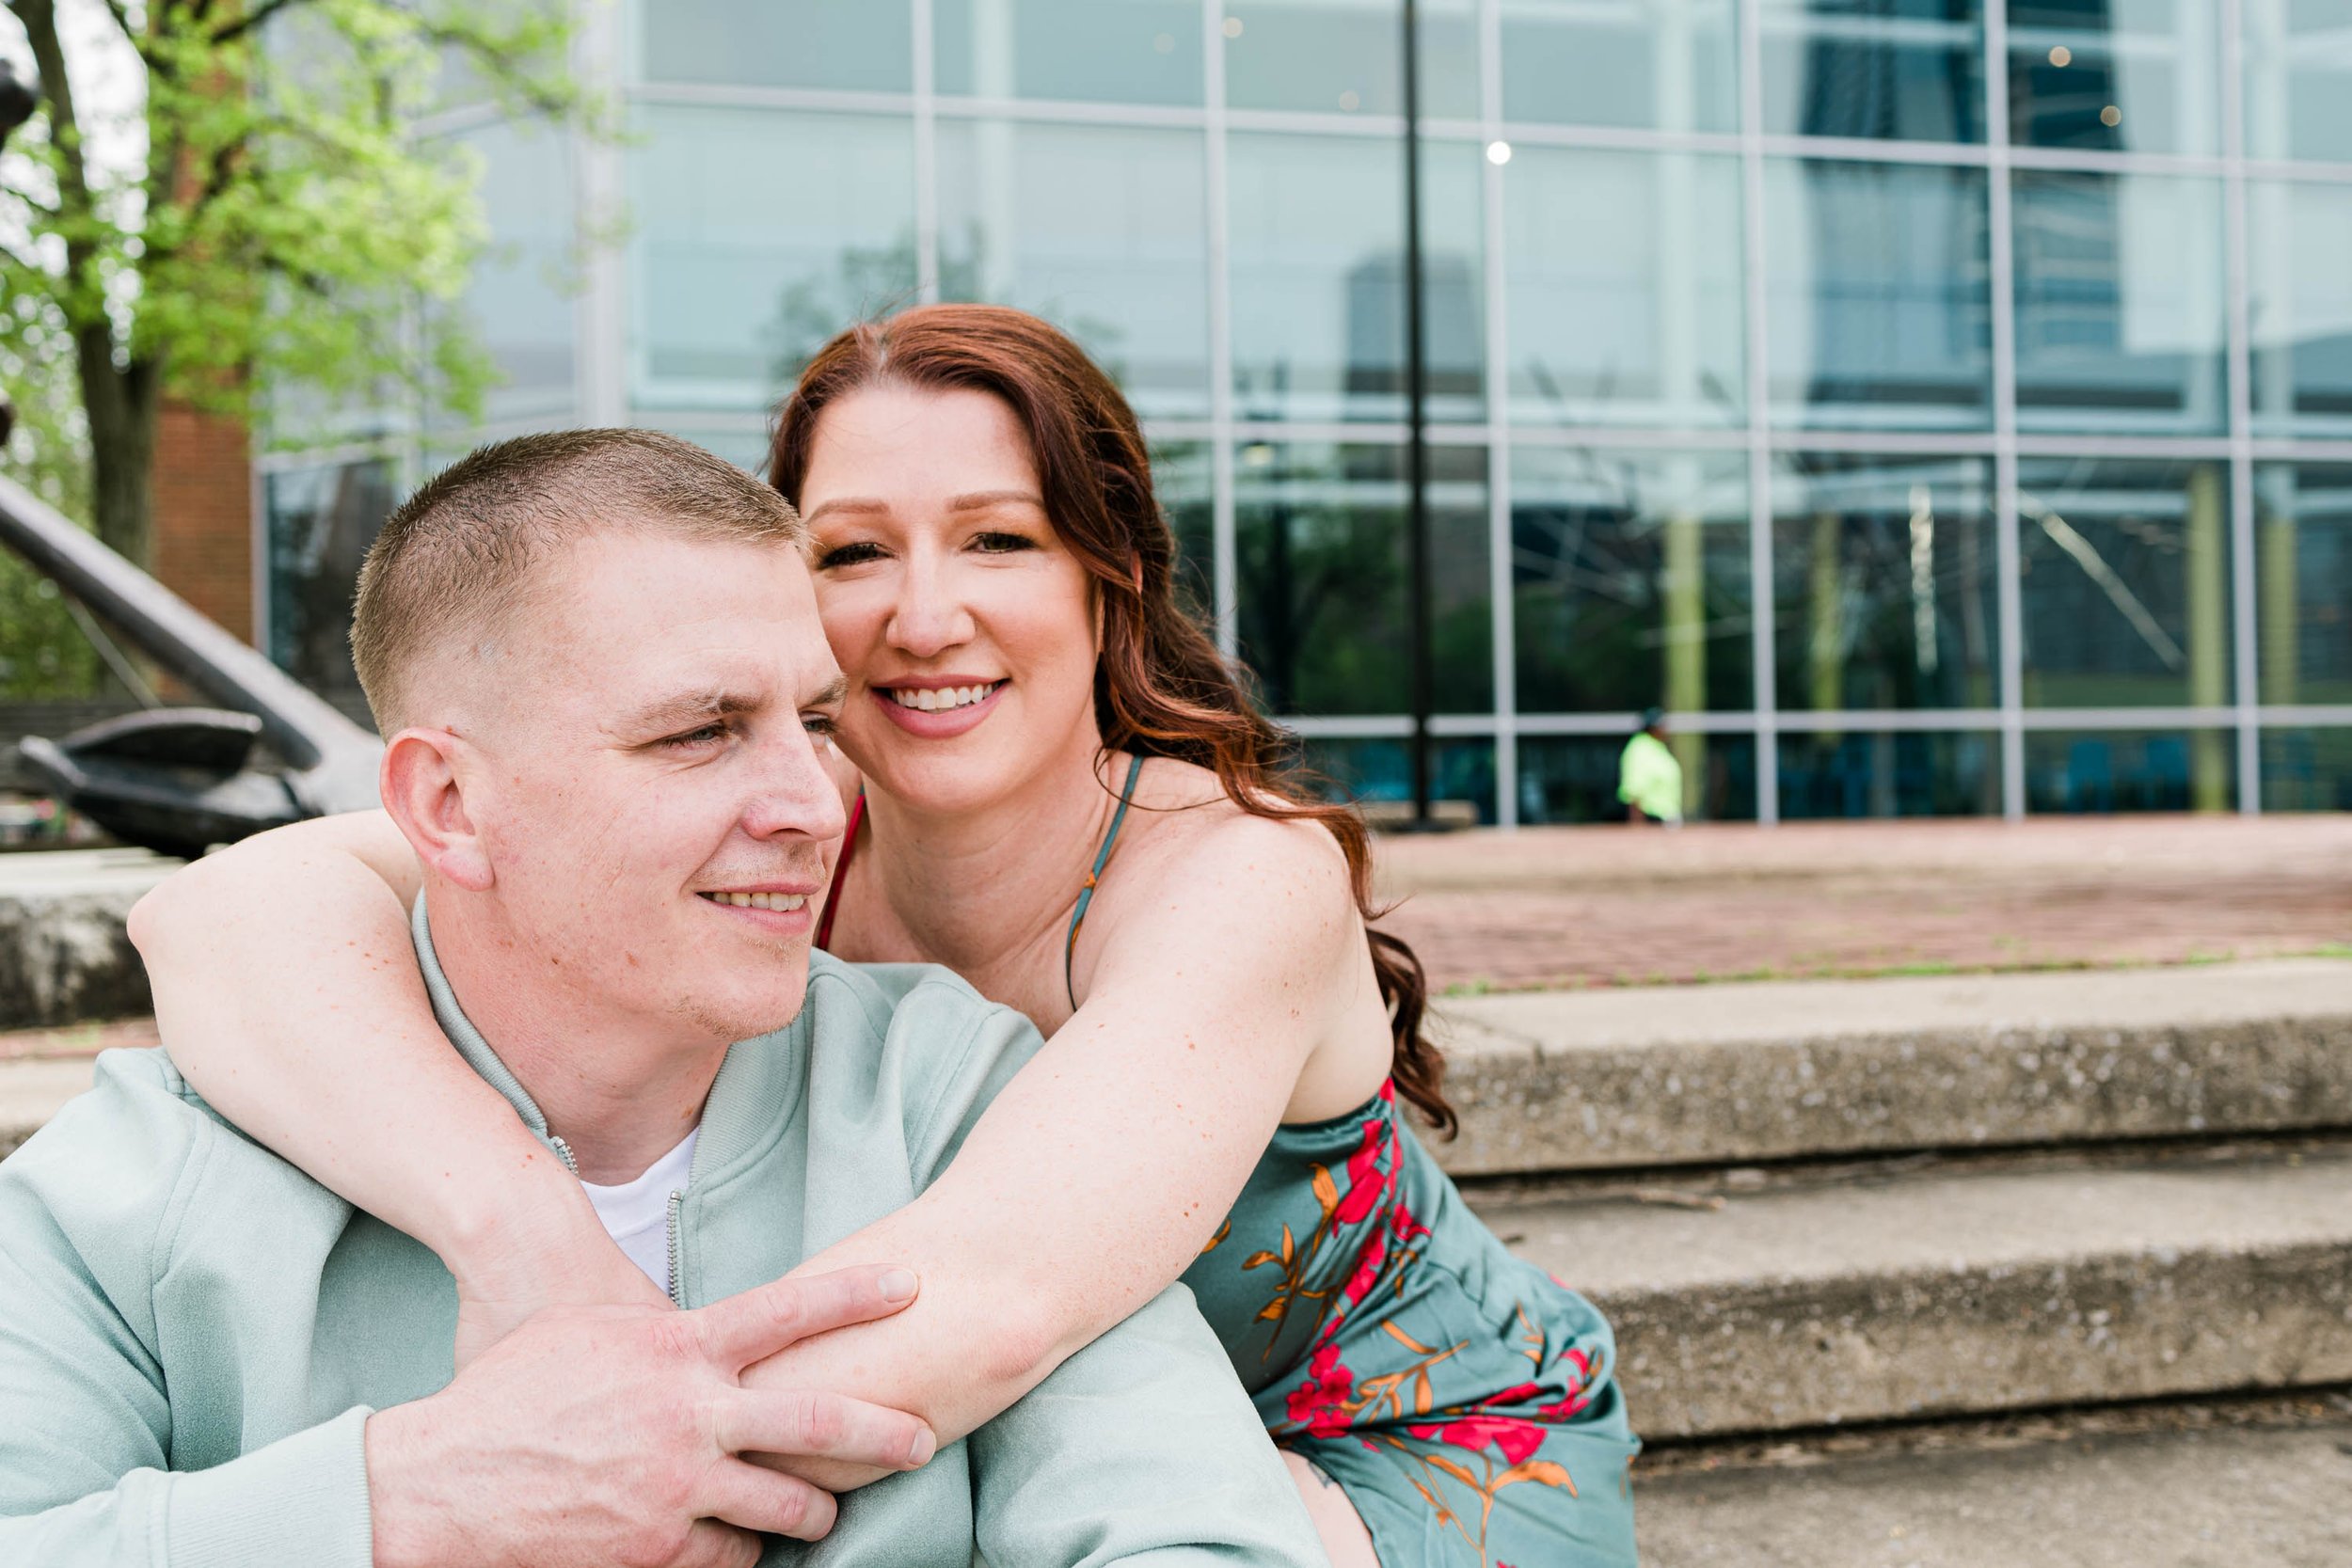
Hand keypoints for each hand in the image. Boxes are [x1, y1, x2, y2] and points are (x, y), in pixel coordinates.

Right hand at [367, 1265, 935, 1567]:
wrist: (442, 1482)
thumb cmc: (510, 1393)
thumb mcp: (590, 1332)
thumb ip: (663, 1329)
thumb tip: (711, 1325)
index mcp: (677, 1349)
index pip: (787, 1310)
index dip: (856, 1294)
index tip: (913, 1282)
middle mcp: (691, 1416)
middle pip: (818, 1420)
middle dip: (884, 1431)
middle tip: (924, 1440)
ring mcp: (678, 1489)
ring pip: (785, 1506)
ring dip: (810, 1511)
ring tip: (819, 1511)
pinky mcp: (659, 1550)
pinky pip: (728, 1556)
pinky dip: (735, 1551)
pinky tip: (730, 1543)